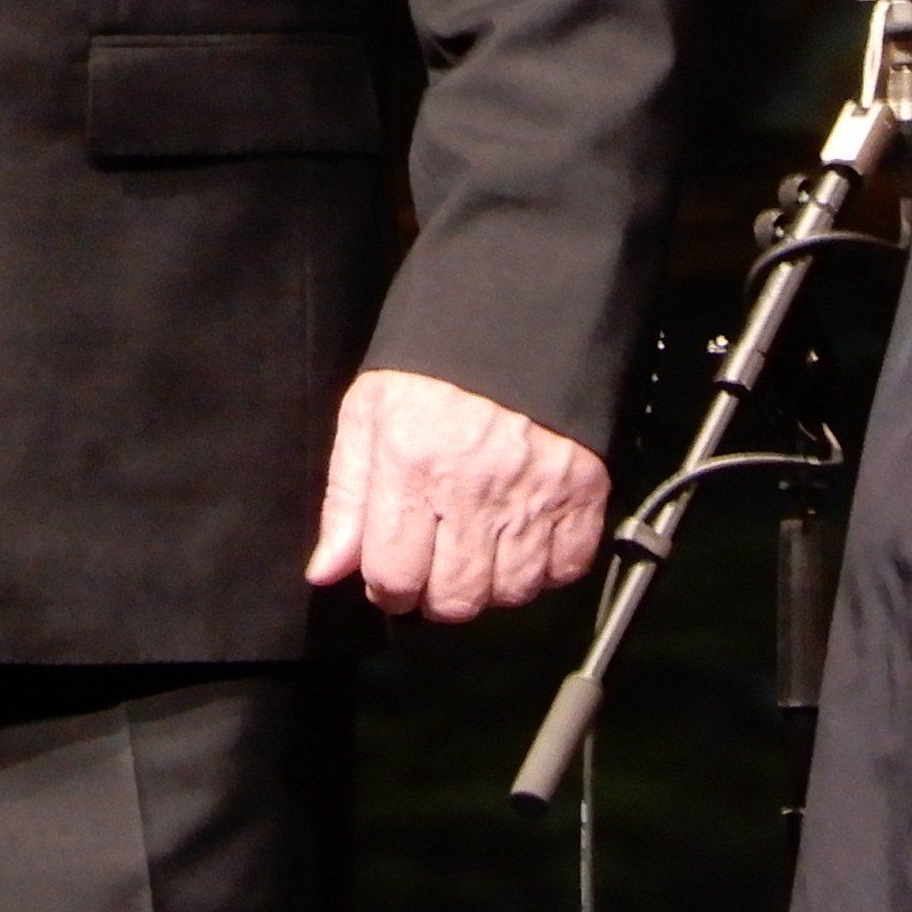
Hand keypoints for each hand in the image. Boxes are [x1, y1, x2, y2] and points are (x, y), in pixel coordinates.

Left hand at [305, 367, 610, 620]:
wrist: (519, 311)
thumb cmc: (437, 364)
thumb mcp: (369, 411)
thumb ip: (346, 496)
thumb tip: (326, 570)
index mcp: (412, 464)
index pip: (393, 577)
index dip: (386, 586)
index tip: (392, 572)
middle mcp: (473, 488)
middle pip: (455, 600)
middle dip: (436, 594)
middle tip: (435, 561)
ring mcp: (534, 493)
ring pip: (510, 593)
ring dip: (491, 583)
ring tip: (479, 544)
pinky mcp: (584, 492)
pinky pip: (565, 568)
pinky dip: (545, 565)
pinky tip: (524, 534)